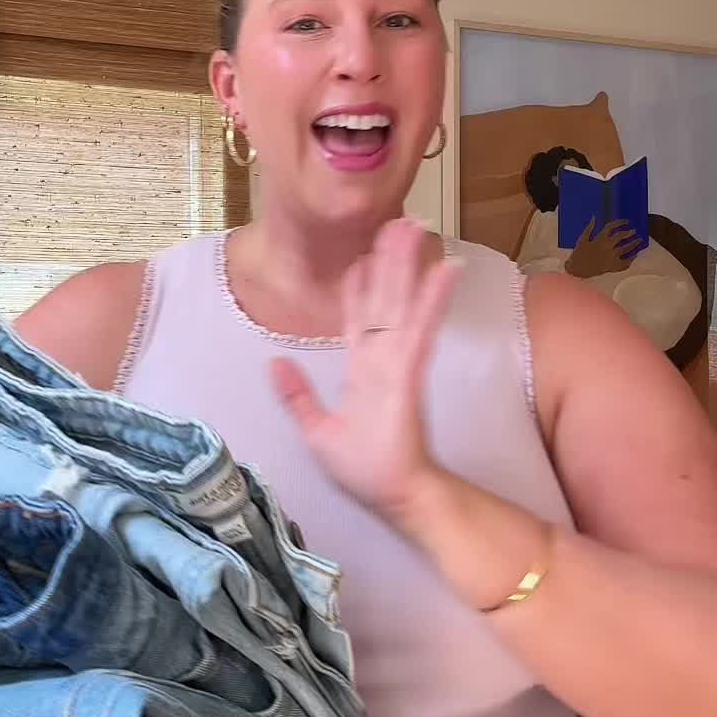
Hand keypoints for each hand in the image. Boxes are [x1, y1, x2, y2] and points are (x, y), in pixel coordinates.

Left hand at [269, 219, 461, 524]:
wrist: (397, 495)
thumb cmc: (365, 469)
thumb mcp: (317, 432)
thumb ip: (297, 397)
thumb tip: (273, 364)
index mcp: (360, 370)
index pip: (357, 318)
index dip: (356, 285)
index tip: (359, 256)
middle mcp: (380, 359)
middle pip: (382, 298)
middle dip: (388, 259)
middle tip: (398, 221)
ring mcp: (398, 362)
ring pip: (401, 302)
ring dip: (408, 264)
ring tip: (416, 227)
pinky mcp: (411, 372)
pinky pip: (421, 329)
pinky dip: (431, 299)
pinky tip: (443, 271)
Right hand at [565, 218, 641, 277]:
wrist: (577, 270)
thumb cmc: (578, 254)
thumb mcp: (582, 239)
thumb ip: (590, 228)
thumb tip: (594, 217)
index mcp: (600, 239)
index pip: (612, 227)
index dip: (620, 223)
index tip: (626, 222)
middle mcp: (607, 247)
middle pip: (622, 236)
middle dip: (629, 233)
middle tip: (634, 231)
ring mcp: (611, 257)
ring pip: (626, 249)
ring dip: (634, 244)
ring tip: (639, 241)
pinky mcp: (612, 267)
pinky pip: (625, 263)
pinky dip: (631, 259)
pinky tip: (634, 256)